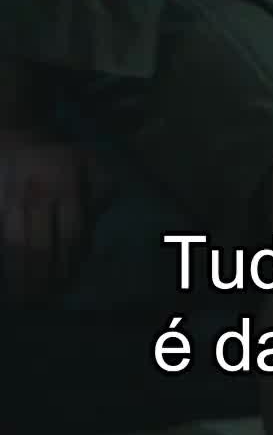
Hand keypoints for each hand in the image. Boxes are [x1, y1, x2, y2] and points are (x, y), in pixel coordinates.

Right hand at [0, 129, 89, 299]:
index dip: (68, 263)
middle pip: (41, 246)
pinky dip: (5, 258)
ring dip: (20, 275)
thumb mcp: (90, 165)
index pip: (70, 235)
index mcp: (68, 187)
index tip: (66, 284)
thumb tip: (95, 230)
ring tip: (24, 299)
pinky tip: (9, 278)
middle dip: (43, 278)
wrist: (18, 133)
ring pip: (14, 245)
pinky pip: (0, 237)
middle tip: (43, 302)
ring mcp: (11, 200)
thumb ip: (101, 193)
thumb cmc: (59, 157)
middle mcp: (39, 195)